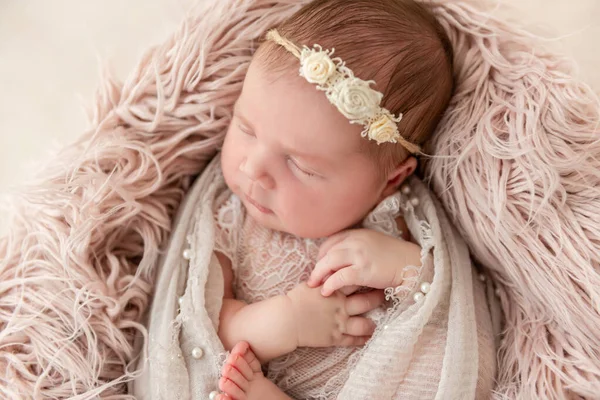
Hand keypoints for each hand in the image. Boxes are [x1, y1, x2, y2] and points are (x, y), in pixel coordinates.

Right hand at [285, 282, 384, 347]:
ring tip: (376, 323)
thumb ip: (326, 279)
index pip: (357, 281)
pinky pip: (353, 340)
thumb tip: (333, 272)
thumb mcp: (311, 283)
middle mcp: (341, 306)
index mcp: (335, 290)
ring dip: (372, 324)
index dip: (368, 278)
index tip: (377, 276)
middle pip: (367, 302)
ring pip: (364, 324)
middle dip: (378, 299)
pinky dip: (362, 340)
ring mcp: (339, 323)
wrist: (286, 319)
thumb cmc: (296, 299)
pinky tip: (367, 338)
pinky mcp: (335, 338)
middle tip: (384, 296)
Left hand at [307, 229, 421, 295]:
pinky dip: (330, 284)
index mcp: (358, 233)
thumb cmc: (395, 258)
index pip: (331, 241)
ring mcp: (360, 254)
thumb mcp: (374, 246)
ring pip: (329, 262)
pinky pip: (340, 276)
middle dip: (317, 266)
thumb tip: (340, 260)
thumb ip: (357, 248)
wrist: (414, 265)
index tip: (319, 266)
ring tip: (315, 285)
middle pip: (327, 251)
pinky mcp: (364, 270)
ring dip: (319, 274)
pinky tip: (326, 291)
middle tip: (312, 279)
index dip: (322, 254)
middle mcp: (357, 241)